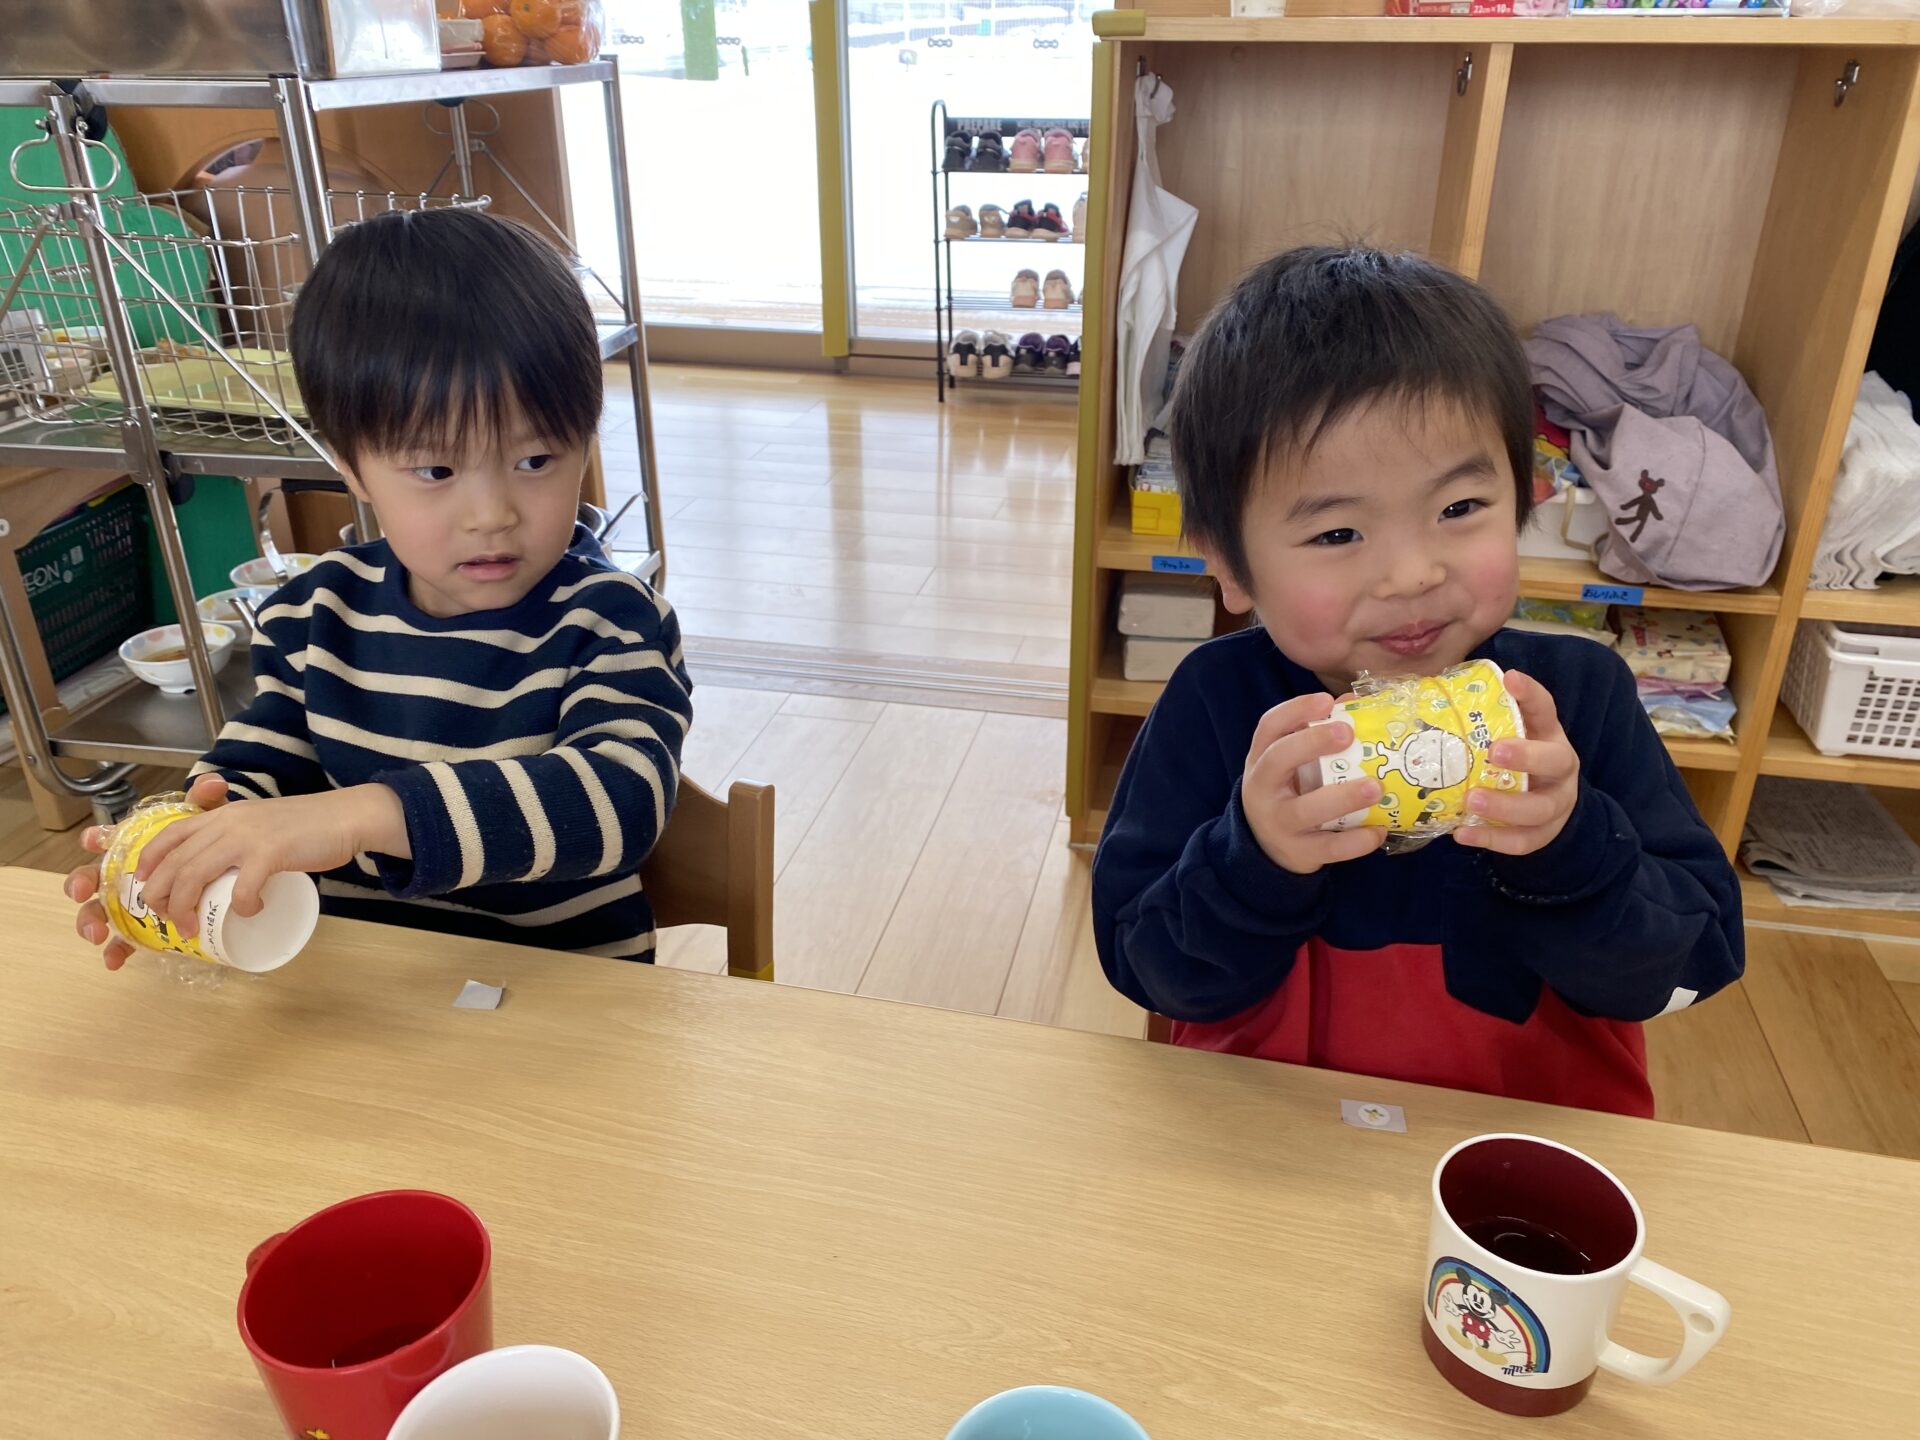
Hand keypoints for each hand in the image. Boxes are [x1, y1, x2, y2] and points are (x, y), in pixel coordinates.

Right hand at [66, 773, 231, 969]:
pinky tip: (115, 960)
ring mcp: (127, 902)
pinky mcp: (140, 926)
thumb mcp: (208, 819)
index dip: (95, 839)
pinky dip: (116, 950)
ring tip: (98, 933)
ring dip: (90, 922)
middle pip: (90, 878)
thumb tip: (212, 783)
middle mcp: (122, 873)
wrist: (225, 867)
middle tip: (85, 892)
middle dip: (80, 884)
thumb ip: (206, 799)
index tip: (93, 840)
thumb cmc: (206, 843)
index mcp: (131, 845)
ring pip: (98, 912)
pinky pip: (123, 940)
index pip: (104, 838)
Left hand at [134, 783, 407, 939]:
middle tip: (168, 920)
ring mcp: (248, 837)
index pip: (171, 834)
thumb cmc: (308, 825)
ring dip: (187, 908)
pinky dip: (241, 907)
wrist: (346, 817)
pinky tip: (251, 912)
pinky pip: (242, 889)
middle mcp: (228, 823)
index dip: (149, 861)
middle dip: (161, 896)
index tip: (143, 884)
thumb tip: (223, 872)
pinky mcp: (271, 853)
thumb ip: (238, 837)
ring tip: (193, 927)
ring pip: (195, 876)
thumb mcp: (260, 822)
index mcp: (223, 815)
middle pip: (176, 862)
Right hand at [1241, 693, 1387, 874]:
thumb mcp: (1291, 765)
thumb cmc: (1288, 792)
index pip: (1269, 727)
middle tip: (1348, 733)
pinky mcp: (1299, 852)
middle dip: (1312, 743)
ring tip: (1376, 787)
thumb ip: (1316, 736)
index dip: (1295, 710)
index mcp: (1262, 759)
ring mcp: (1279, 823)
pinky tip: (1379, 830)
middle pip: (1278, 760)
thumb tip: (1353, 704)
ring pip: (1306, 810)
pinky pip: (1329, 848)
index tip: (1325, 701)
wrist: (1266, 847)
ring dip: (1343, 797)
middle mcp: (1263, 788)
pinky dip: (1356, 841)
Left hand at [1455, 668, 1579, 855]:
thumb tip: (1429, 690)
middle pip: (1555, 761)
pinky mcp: (1545, 834)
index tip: (1510, 679)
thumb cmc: (1515, 761)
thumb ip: (1481, 718)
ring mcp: (1557, 804)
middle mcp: (1560, 769)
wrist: (1547, 802)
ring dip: (1505, 807)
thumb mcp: (1507, 734)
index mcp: (1549, 735)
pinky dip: (1492, 840)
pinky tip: (1461, 834)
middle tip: (1494, 752)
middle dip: (1526, 757)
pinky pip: (1522, 841)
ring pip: (1539, 808)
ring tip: (1471, 801)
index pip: (1545, 709)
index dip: (1530, 694)